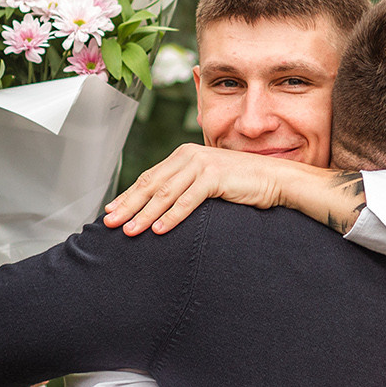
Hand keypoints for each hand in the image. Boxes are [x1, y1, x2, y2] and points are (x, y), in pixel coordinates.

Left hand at [105, 145, 348, 235]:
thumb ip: (185, 188)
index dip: (128, 196)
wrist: (276, 178)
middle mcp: (189, 156)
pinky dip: (171, 216)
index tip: (111, 211)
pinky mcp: (215, 177)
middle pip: (151, 184)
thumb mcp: (207, 183)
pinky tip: (158, 229)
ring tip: (129, 231)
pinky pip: (188, 200)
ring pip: (165, 193)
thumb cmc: (242, 184)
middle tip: (109, 223)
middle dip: (128, 205)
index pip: (149, 178)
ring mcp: (202, 165)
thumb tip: (160, 207)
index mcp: (184, 156)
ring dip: (145, 214)